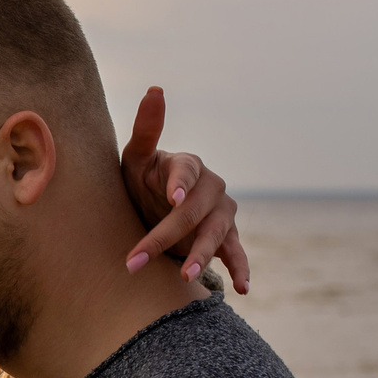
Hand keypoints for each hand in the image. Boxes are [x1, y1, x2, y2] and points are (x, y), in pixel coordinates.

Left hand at [120, 86, 249, 293]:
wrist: (155, 208)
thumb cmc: (143, 180)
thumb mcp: (136, 159)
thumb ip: (147, 129)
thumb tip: (155, 89)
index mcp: (188, 165)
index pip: (186, 171)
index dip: (179, 184)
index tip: (171, 198)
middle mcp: (211, 187)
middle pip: (193, 212)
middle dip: (164, 236)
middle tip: (135, 260)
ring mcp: (222, 213)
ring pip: (216, 234)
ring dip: (201, 256)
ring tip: (184, 278)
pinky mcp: (227, 237)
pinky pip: (237, 253)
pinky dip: (241, 269)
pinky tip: (242, 289)